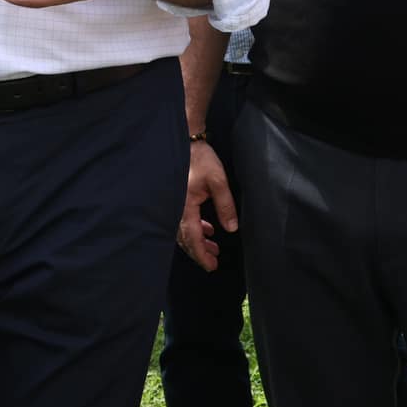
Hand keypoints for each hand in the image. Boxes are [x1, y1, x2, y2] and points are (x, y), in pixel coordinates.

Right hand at [180, 139, 237, 271]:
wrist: (186, 140)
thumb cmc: (200, 159)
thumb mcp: (218, 181)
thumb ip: (225, 205)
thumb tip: (231, 229)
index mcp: (184, 206)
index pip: (192, 237)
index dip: (201, 254)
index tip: (212, 266)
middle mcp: (175, 208)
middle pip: (185, 238)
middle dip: (199, 251)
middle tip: (213, 262)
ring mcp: (174, 203)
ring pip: (184, 230)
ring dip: (198, 240)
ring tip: (214, 247)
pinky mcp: (177, 198)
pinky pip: (183, 221)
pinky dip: (195, 228)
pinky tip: (208, 229)